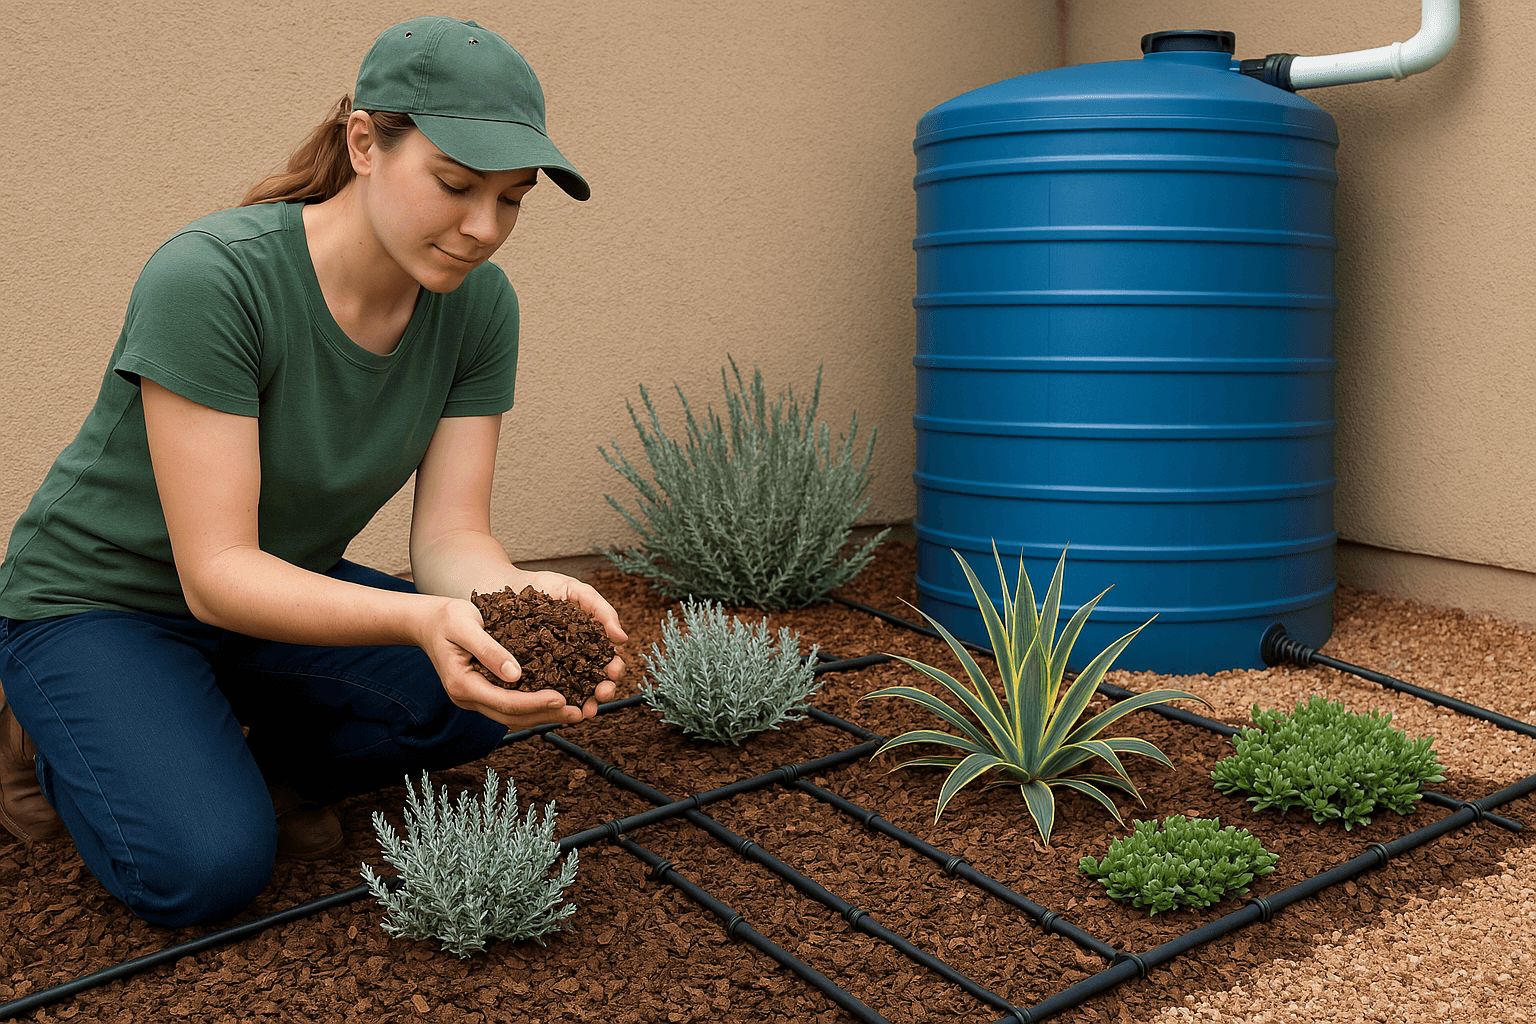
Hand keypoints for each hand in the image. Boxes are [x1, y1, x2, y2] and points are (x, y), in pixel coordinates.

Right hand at [414, 595, 600, 729]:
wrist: (428, 622)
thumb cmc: (447, 618)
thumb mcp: (465, 626)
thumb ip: (489, 649)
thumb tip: (516, 674)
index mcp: (462, 684)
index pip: (504, 702)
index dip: (535, 703)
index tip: (562, 697)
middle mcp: (467, 697)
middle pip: (511, 716)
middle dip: (545, 715)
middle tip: (577, 712)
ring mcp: (474, 698)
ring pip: (511, 717)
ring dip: (543, 716)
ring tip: (573, 711)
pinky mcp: (483, 693)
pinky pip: (510, 706)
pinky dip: (533, 707)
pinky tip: (555, 701)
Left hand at [511, 570, 629, 714]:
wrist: (501, 584)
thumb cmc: (543, 586)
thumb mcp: (576, 591)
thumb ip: (601, 610)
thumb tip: (622, 639)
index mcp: (588, 642)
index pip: (608, 661)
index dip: (614, 669)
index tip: (614, 672)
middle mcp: (571, 659)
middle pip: (593, 682)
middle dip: (602, 692)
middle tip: (601, 694)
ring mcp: (549, 668)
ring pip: (570, 692)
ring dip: (580, 704)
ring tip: (581, 712)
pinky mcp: (526, 674)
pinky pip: (539, 691)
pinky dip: (547, 702)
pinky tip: (551, 707)